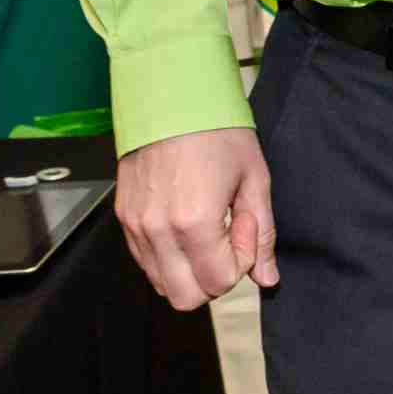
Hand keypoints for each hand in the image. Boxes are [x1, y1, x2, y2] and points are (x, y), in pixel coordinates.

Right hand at [115, 124, 276, 310]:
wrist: (172, 95)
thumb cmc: (217, 130)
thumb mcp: (254, 179)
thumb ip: (261, 233)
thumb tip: (268, 277)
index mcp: (193, 223)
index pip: (219, 282)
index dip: (241, 260)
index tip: (243, 222)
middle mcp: (157, 231)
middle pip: (185, 298)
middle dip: (214, 278)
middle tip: (227, 238)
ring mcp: (135, 225)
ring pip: (162, 284)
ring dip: (189, 269)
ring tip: (206, 227)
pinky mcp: (124, 217)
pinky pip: (145, 261)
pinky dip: (168, 257)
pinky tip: (185, 223)